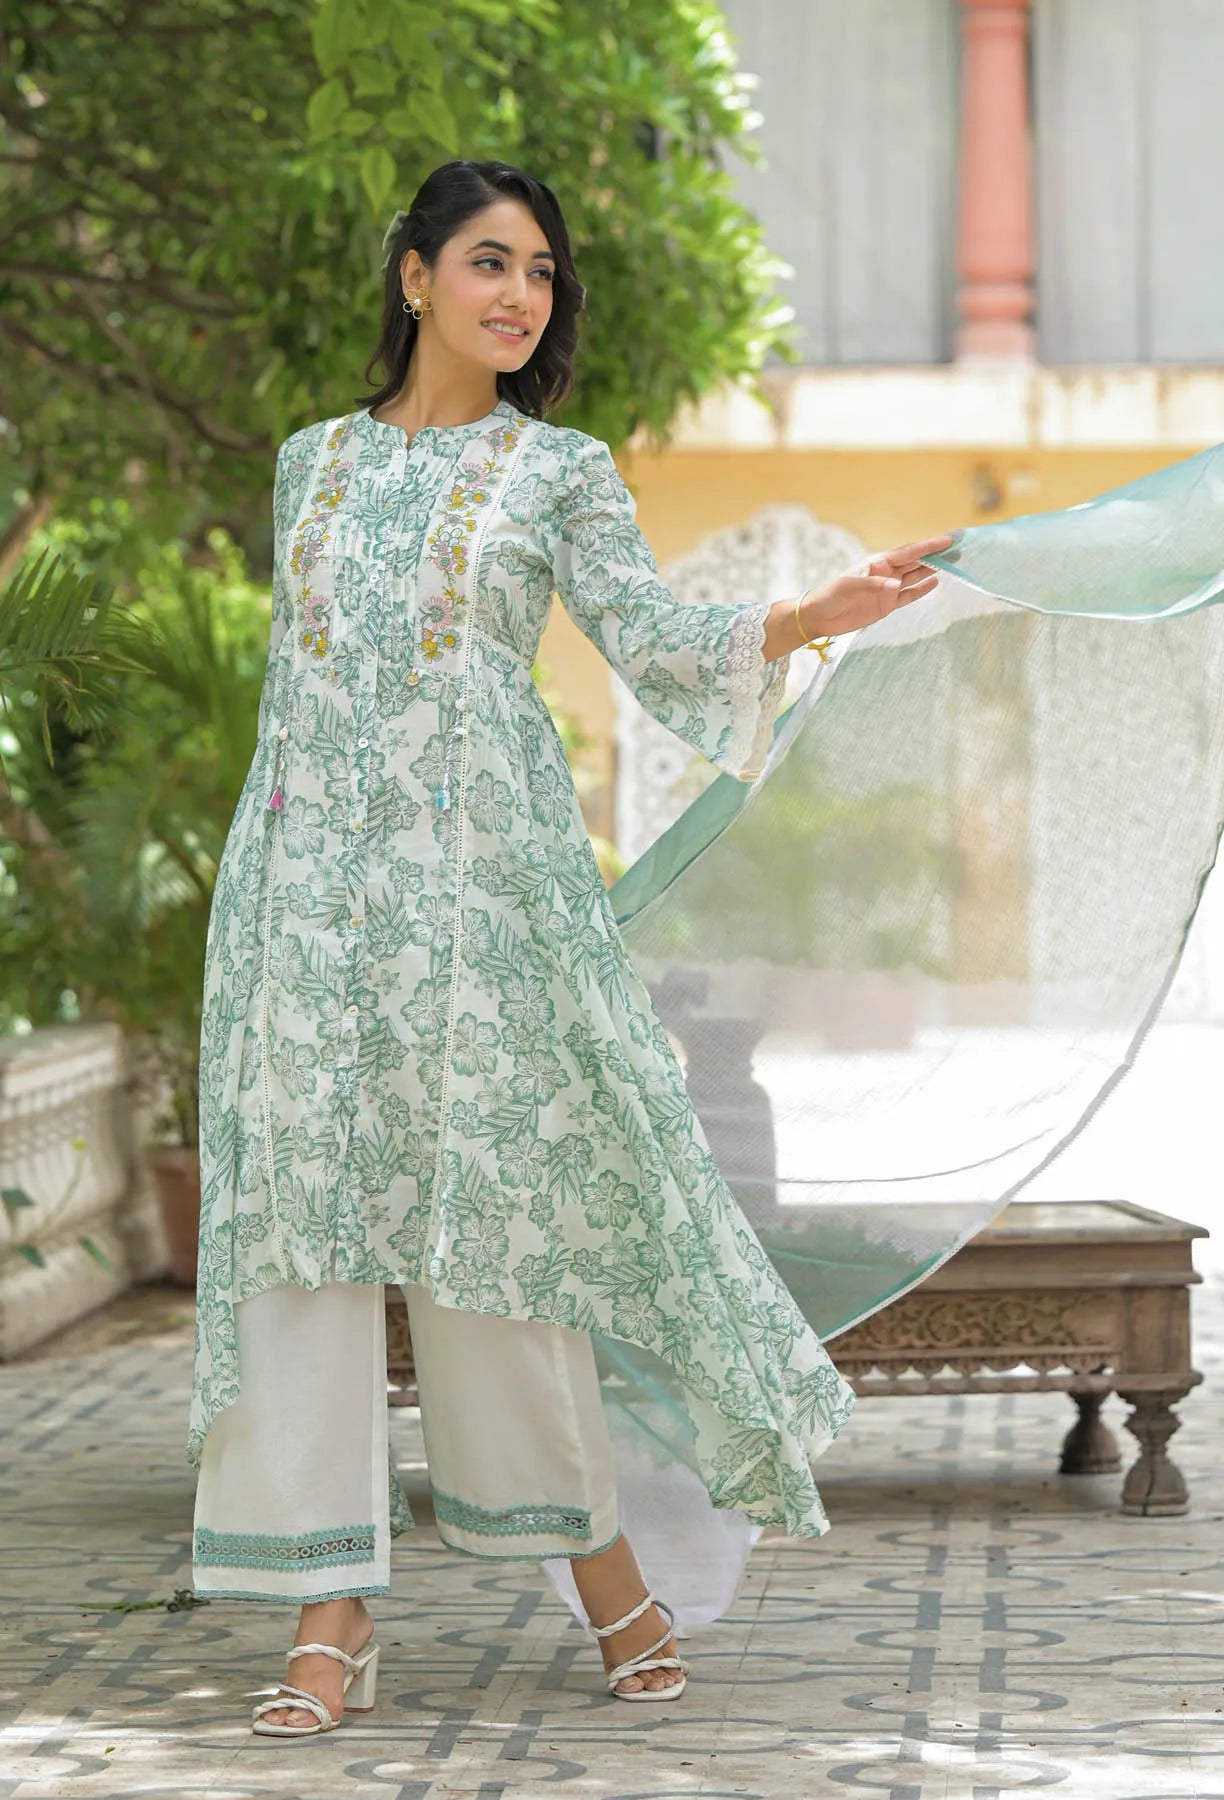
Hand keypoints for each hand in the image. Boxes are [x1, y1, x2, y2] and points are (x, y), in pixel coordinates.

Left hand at [798, 535, 953, 642]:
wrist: (818, 617)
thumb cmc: (830, 595)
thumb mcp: (848, 586)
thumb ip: (873, 585)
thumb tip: (895, 585)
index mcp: (877, 563)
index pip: (908, 552)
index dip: (928, 546)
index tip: (948, 540)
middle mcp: (885, 573)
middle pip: (916, 561)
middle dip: (937, 555)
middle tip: (958, 549)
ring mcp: (887, 589)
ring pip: (915, 576)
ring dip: (932, 570)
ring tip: (953, 564)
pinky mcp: (886, 605)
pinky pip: (908, 595)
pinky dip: (922, 589)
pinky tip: (935, 582)